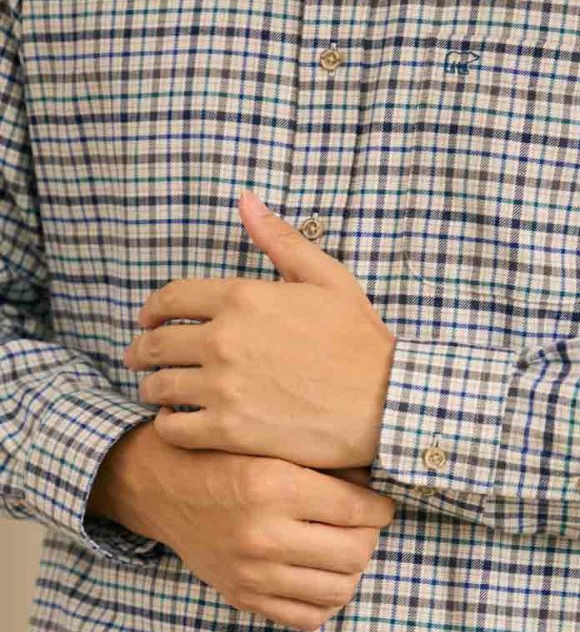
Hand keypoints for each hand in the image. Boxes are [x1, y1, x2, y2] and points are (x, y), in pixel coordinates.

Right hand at [87, 421, 395, 631]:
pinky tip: (320, 575)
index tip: (379, 505)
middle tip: (362, 526)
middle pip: (356, 553)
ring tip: (342, 549)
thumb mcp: (272, 445)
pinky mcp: (242, 596)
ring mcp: (252, 573)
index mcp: (274, 487)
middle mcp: (263, 534)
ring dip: (351, 570)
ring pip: (339, 589)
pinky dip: (324, 600)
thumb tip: (375, 488)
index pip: (359, 510)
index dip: (380, 508)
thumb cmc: (224, 457)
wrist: (162, 488)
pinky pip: (307, 617)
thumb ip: (324, 466)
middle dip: (369, 538)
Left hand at [123, 189, 396, 468]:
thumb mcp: (328, 279)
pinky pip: (174, 429)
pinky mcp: (230, 430)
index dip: (151, 311)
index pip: (170, 299)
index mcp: (244, 297)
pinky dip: (167, 426)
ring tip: (158, 393)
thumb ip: (280, 241)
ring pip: (159, 387)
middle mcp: (225, 339)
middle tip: (139, 359)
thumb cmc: (361, 342)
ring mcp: (224, 387)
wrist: (388, 404)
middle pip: (157, 344)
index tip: (148, 322)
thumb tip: (245, 201)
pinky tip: (177, 423)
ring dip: (152, 389)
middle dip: (142, 350)